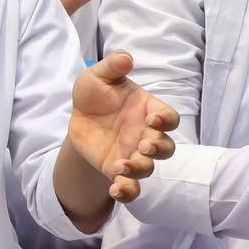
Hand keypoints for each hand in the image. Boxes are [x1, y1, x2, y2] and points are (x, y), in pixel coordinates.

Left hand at [67, 52, 179, 203]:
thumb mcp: (98, 76)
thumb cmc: (96, 94)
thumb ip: (113, 66)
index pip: (170, 118)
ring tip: (121, 165)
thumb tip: (125, 58)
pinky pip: (131, 186)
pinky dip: (127, 191)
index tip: (151, 118)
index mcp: (148, 110)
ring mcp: (134, 154)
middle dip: (158, 149)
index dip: (166, 120)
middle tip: (142, 145)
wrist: (78, 117)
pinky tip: (115, 189)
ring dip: (139, 169)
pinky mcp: (118, 170)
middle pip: (166, 148)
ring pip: (149, 168)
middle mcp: (146, 134)